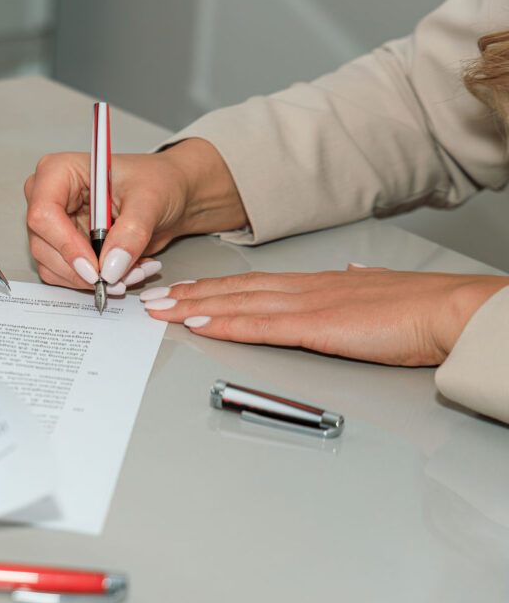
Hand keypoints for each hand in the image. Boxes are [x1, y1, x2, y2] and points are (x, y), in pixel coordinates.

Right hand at [24, 138, 246, 289]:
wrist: (169, 194)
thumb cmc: (157, 181)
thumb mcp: (151, 200)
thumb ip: (132, 232)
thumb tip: (111, 267)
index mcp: (59, 171)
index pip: (44, 214)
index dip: (66, 245)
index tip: (95, 269)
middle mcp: (47, 196)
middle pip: (43, 245)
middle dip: (81, 270)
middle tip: (118, 279)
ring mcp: (52, 223)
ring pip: (51, 265)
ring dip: (89, 280)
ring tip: (130, 273)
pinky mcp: (62, 245)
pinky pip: (64, 274)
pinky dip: (91, 282)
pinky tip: (121, 272)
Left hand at [139, 264, 508, 365]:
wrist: (449, 310)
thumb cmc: (421, 310)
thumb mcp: (376, 295)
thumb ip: (356, 289)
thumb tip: (350, 276)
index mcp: (317, 285)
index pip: (252, 285)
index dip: (213, 287)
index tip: (184, 289)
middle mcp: (303, 289)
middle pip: (234, 290)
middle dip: (189, 293)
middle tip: (153, 297)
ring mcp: (306, 306)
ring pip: (236, 302)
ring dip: (193, 305)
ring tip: (160, 308)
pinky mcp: (314, 326)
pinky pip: (258, 325)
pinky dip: (224, 323)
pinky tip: (198, 323)